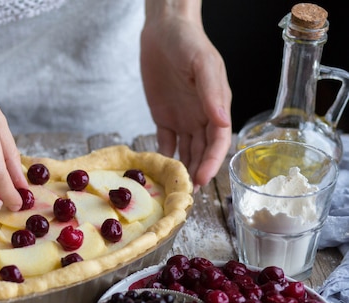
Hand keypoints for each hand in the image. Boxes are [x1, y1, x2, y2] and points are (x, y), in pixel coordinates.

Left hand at [141, 1, 231, 189]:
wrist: (162, 30)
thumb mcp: (203, 63)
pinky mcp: (164, 117)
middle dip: (197, 172)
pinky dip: (163, 157)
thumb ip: (212, 92)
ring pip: (186, 151)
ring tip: (175, 190)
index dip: (212, 161)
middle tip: (187, 194)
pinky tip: (159, 172)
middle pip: (203, 151)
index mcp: (217, 106)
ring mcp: (183, 118)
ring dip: (183, 169)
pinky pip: (165, 142)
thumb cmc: (188, 42)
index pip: (219, 140)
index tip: (202, 178)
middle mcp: (202, 116)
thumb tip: (221, 121)